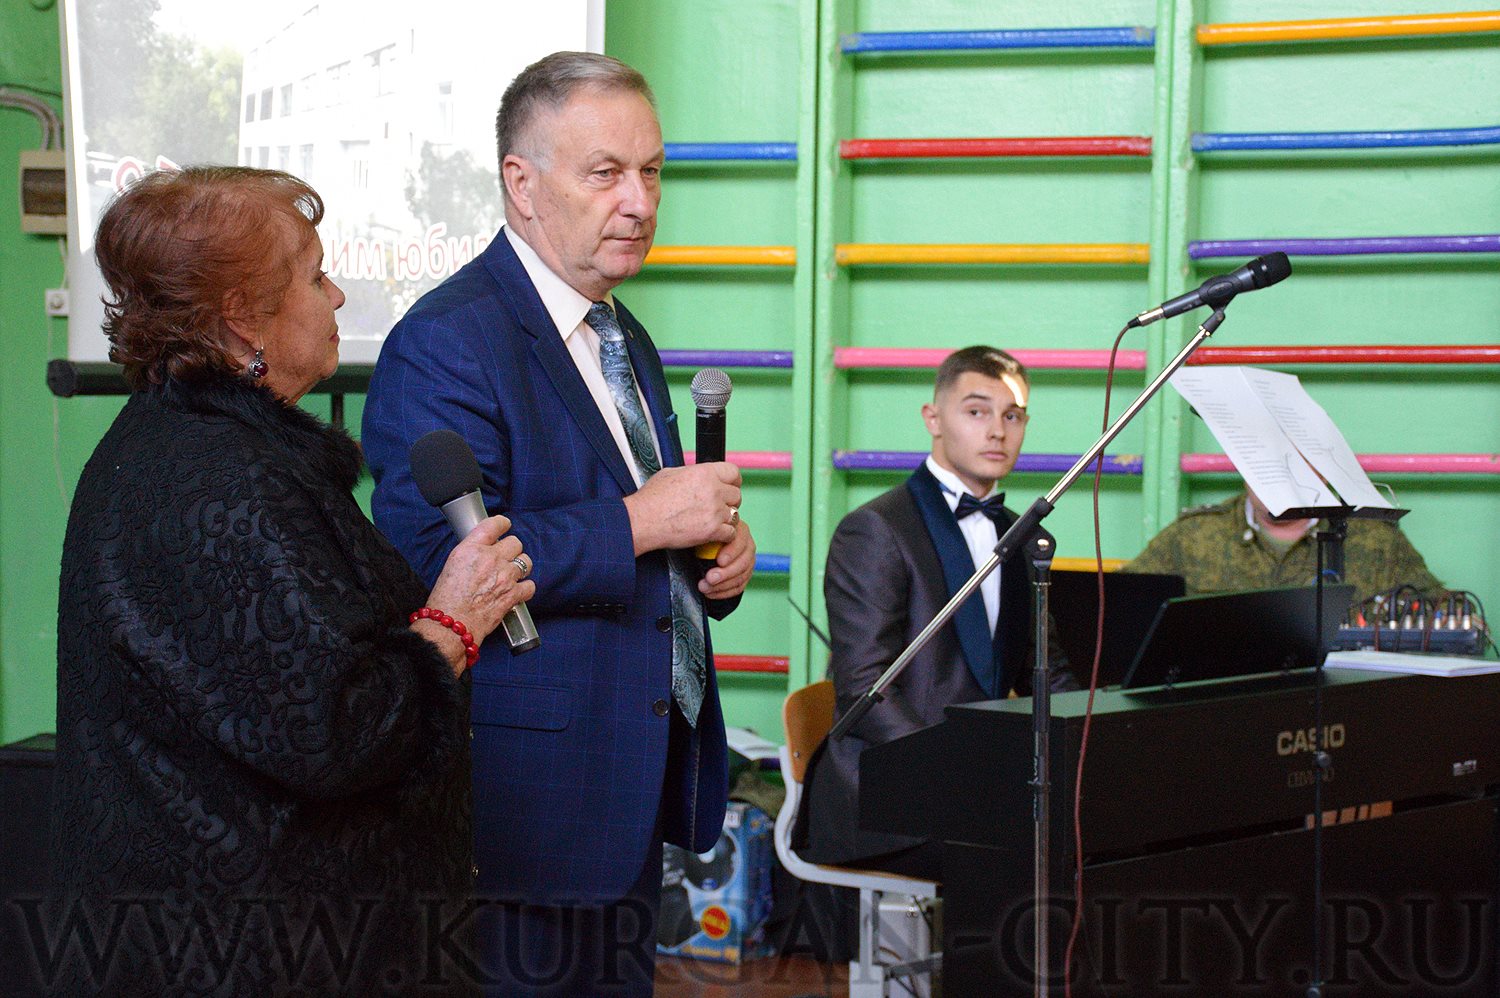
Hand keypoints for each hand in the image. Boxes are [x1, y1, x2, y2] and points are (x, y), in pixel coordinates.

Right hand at [421, 515, 535, 672]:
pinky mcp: (513, 594)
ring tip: (511, 575)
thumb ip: (471, 553)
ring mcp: (504, 576)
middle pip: (515, 542)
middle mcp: (490, 559)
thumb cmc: (446, 600)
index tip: (504, 526)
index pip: (494, 524)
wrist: (451, 626)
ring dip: (520, 567)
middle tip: (504, 558)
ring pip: (526, 561)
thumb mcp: (452, 565)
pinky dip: (525, 588)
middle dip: (511, 550)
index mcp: (471, 549)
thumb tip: (483, 550)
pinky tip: (517, 591)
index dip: (502, 524)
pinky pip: (530, 585)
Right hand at [623, 462, 740, 555]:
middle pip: (736, 495)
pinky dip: (724, 535)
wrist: (643, 520)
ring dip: (726, 519)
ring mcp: (714, 511)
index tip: (731, 486)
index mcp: (704, 473)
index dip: (733, 481)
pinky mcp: (712, 530)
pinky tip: (713, 533)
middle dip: (729, 501)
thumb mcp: (671, 473)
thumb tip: (700, 475)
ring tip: (712, 521)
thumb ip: (693, 473)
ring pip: (735, 515)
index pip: (733, 473)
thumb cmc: (651, 499)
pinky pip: (731, 533)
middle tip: (718, 507)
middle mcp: (713, 490)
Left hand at [699, 517, 754, 599]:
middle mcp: (746, 544)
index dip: (731, 552)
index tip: (719, 561)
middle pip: (743, 562)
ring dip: (722, 585)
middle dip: (726, 573)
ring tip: (704, 587)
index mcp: (738, 529)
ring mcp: (747, 561)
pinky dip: (724, 592)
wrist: (700, 544)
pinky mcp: (743, 574)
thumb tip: (708, 535)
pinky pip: (738, 586)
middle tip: (709, 578)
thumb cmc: (702, 534)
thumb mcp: (703, 530)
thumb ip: (709, 532)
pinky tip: (711, 593)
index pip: (740, 541)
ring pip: (741, 576)